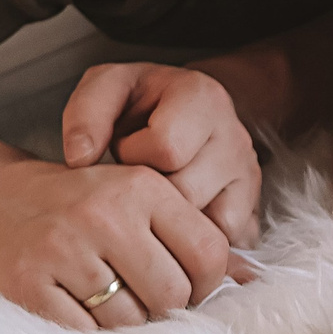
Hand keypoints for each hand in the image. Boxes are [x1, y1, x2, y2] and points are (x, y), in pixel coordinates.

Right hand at [0, 157, 234, 330]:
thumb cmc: (80, 206)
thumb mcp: (137, 200)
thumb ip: (192, 236)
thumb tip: (251, 280)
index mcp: (141, 187)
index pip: (209, 254)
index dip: (207, 284)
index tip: (186, 287)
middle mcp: (104, 213)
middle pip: (173, 295)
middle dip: (165, 308)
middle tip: (141, 298)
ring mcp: (62, 249)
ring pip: (130, 322)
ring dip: (125, 324)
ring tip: (105, 300)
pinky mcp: (26, 284)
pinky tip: (78, 310)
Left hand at [62, 62, 262, 249]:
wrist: (181, 112)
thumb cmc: (140, 103)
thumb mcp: (107, 88)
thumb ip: (86, 113)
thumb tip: (80, 159)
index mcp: (201, 97)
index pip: (167, 148)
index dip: (135, 156)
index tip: (125, 150)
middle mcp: (234, 136)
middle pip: (186, 193)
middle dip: (150, 198)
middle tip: (135, 185)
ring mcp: (247, 178)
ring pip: (206, 226)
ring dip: (170, 225)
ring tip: (152, 203)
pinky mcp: (252, 211)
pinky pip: (222, 246)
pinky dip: (190, 246)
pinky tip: (169, 227)